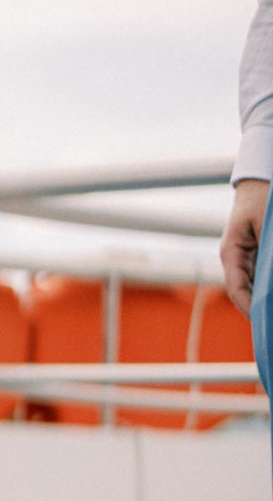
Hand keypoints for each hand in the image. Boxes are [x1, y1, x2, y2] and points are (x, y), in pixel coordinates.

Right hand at [220, 178, 269, 317]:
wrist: (259, 179)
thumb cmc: (262, 197)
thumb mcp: (267, 225)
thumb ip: (268, 250)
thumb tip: (270, 276)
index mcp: (231, 252)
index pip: (236, 288)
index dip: (247, 306)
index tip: (260, 318)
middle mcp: (235, 259)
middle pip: (244, 291)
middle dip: (258, 305)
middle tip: (267, 321)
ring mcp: (244, 257)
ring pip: (253, 285)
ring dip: (262, 296)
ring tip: (268, 309)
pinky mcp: (255, 254)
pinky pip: (260, 276)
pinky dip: (265, 286)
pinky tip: (270, 293)